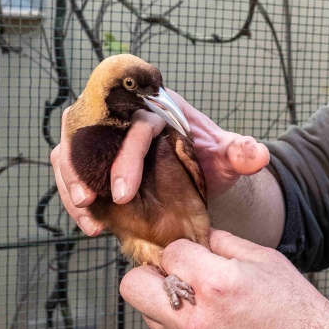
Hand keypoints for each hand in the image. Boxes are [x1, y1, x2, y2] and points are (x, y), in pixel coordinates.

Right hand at [50, 89, 269, 235]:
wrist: (199, 175)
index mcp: (157, 106)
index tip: (124, 194)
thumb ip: (241, 152)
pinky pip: (72, 169)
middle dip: (82, 166)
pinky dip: (73, 194)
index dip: (125, 158)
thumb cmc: (210, 159)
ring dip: (70, 181)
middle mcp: (125, 114)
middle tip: (88, 200)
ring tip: (85, 213)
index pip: (133, 125)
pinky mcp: (94, 159)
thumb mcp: (228, 155)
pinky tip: (90, 222)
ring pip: (72, 148)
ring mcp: (105, 136)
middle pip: (90, 129)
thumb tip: (257, 154)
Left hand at [120, 230, 328, 328]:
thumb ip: (225, 244)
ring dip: (168, 304)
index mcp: (216, 283)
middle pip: (133, 287)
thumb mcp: (267, 261)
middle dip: (151, 274)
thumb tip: (199, 237)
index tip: (195, 254)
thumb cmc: (300, 311)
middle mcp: (196, 320)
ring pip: (150, 317)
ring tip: (205, 303)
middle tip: (176, 274)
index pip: (168, 252)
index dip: (183, 248)